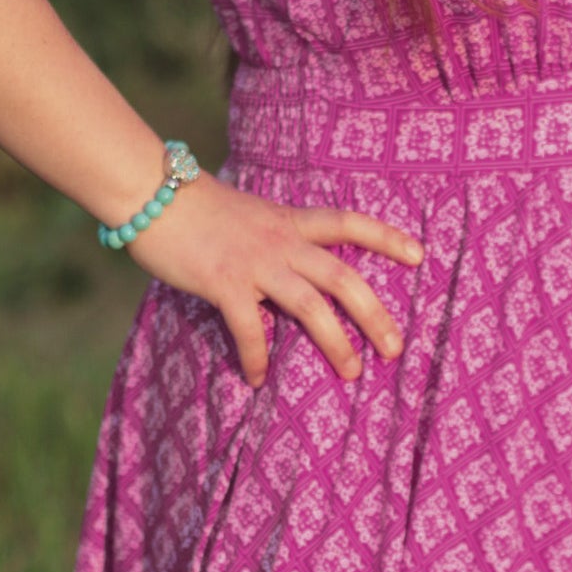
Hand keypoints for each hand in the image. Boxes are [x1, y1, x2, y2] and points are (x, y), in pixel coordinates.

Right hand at [126, 174, 422, 387]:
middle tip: (396, 348)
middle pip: (344, 276)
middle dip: (375, 313)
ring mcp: (254, 262)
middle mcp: (281, 241)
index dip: (386, 237)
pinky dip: (256, 357)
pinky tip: (257, 379)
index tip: (419, 254)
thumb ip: (273, 235)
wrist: (152, 192)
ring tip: (351, 372)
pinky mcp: (223, 282)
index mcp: (289, 221)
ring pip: (311, 305)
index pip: (349, 223)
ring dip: (335, 342)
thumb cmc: (194, 206)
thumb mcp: (248, 213)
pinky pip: (249, 328)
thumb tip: (289, 262)